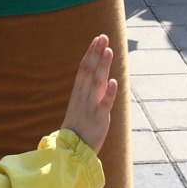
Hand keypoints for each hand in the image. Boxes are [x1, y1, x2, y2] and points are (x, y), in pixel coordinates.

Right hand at [60, 36, 117, 151]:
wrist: (72, 150)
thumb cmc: (78, 128)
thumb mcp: (80, 105)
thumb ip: (88, 92)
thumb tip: (98, 78)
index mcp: (78, 92)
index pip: (84, 68)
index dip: (90, 53)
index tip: (97, 39)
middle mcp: (83, 96)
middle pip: (89, 70)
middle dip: (96, 53)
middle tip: (103, 37)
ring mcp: (90, 106)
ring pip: (97, 82)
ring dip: (103, 66)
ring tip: (108, 50)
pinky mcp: (99, 118)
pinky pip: (104, 103)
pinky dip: (109, 92)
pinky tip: (114, 81)